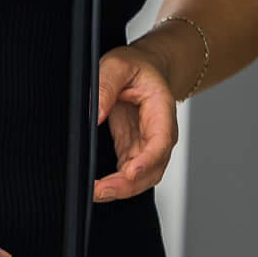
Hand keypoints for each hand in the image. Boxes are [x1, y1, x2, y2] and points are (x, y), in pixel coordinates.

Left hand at [93, 42, 180, 202]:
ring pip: (141, 177)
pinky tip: (98, 187)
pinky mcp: (133, 151)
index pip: (160, 143)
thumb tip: (95, 115)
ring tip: (96, 192)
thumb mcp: (118, 64)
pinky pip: (128, 174)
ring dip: (121, 189)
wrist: (145, 69)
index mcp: (162, 111)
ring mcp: (147, 145)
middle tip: (101, 190)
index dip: (147, 161)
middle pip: (152, 169)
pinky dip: (115, 184)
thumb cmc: (136, 67)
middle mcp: (160, 134)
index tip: (129, 172)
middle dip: (128, 184)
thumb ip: (106, 86)